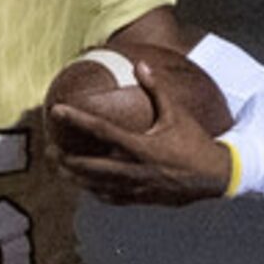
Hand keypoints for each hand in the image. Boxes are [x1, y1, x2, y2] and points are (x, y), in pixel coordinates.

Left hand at [47, 61, 232, 207]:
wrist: (214, 176)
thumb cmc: (194, 141)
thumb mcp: (177, 113)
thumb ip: (156, 90)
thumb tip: (141, 64)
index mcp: (141, 145)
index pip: (101, 130)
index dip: (76, 119)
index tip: (57, 110)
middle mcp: (134, 168)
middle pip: (89, 166)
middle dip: (65, 159)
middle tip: (49, 150)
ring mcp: (135, 186)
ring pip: (95, 185)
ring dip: (74, 177)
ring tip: (58, 168)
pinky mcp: (139, 198)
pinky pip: (109, 197)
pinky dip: (93, 190)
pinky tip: (83, 184)